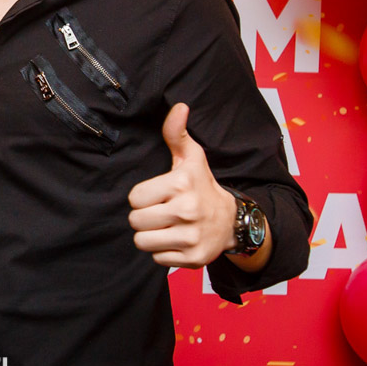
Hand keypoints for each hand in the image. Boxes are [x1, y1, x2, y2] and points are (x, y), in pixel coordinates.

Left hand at [127, 103, 237, 268]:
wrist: (231, 220)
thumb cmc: (201, 185)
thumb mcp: (190, 158)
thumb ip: (177, 133)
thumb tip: (179, 106)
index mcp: (181, 184)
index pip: (135, 198)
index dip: (142, 197)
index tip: (157, 195)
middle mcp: (187, 211)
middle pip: (136, 221)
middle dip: (144, 217)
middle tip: (160, 212)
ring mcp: (192, 237)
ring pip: (143, 242)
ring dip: (150, 236)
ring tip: (165, 226)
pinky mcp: (195, 259)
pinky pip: (157, 259)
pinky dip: (163, 252)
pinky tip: (176, 240)